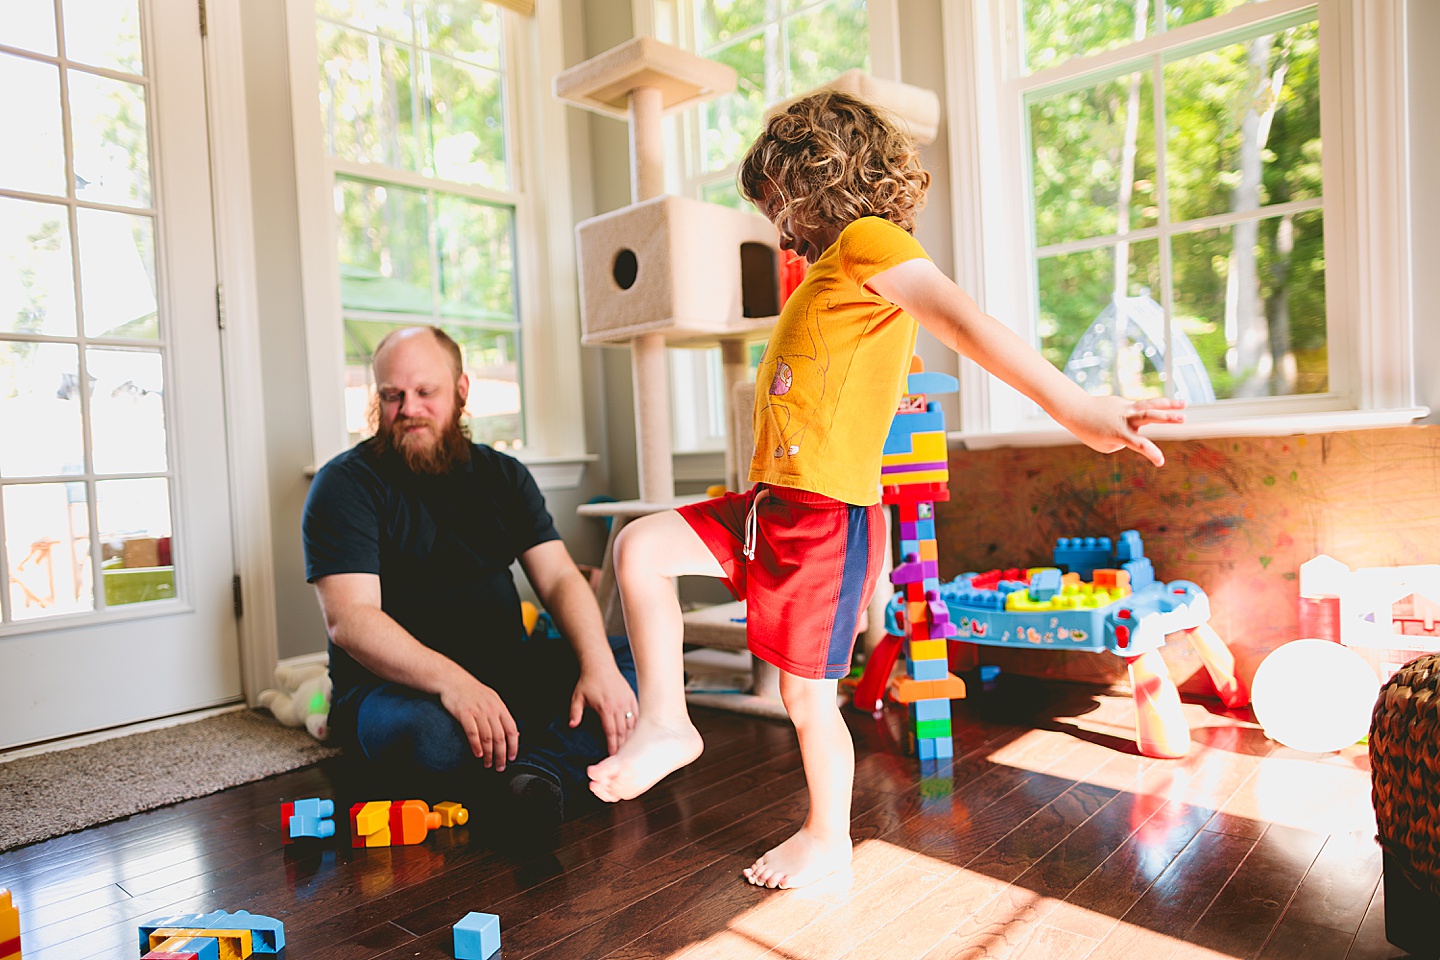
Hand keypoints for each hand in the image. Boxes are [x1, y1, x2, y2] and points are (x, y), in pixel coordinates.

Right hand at [438, 673, 518, 770]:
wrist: (453, 680)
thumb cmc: (473, 692)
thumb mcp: (492, 699)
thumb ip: (502, 716)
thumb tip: (515, 733)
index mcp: (499, 706)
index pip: (511, 729)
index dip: (513, 746)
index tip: (512, 758)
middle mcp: (490, 709)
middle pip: (500, 737)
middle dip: (501, 755)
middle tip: (500, 767)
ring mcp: (477, 711)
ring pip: (487, 737)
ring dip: (489, 754)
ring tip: (487, 764)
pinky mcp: (464, 713)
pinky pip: (472, 732)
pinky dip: (476, 745)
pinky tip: (477, 754)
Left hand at [570, 664, 638, 755]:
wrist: (600, 665)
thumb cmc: (588, 682)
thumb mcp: (577, 697)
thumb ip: (575, 712)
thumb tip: (572, 726)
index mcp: (605, 708)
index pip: (611, 731)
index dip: (612, 745)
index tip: (612, 756)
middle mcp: (618, 706)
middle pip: (623, 731)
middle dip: (622, 745)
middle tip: (621, 757)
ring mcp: (626, 701)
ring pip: (632, 724)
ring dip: (630, 737)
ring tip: (629, 749)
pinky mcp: (631, 697)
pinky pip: (636, 714)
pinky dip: (636, 725)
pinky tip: (635, 733)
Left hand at [1065, 395, 1185, 466]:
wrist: (1077, 410)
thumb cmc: (1090, 432)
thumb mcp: (1106, 445)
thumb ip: (1124, 441)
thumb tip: (1137, 431)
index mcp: (1119, 433)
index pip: (1139, 444)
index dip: (1151, 453)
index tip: (1160, 462)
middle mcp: (1125, 419)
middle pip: (1148, 416)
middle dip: (1167, 418)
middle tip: (1183, 418)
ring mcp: (1126, 408)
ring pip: (1149, 404)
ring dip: (1168, 404)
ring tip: (1184, 404)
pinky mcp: (1125, 403)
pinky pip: (1137, 409)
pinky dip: (1138, 414)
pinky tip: (1122, 419)